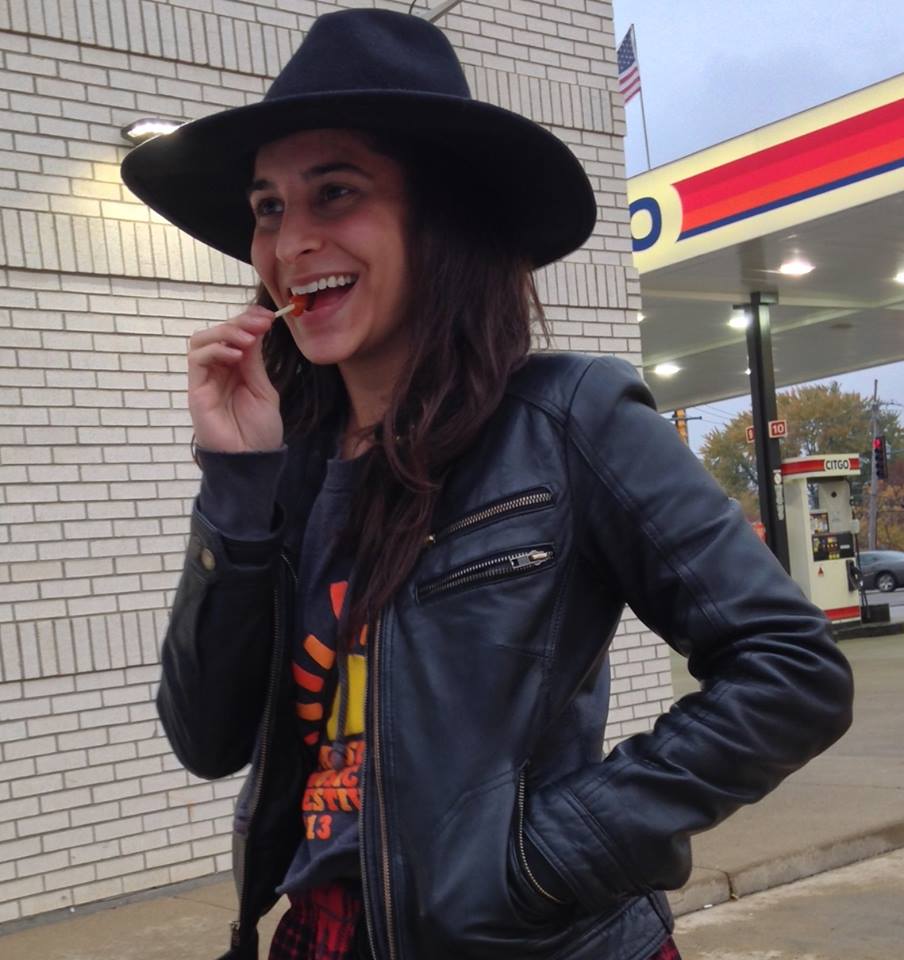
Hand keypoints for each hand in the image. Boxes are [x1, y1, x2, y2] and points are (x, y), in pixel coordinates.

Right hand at [187, 306, 282, 452]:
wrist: (251, 461)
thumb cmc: (259, 431)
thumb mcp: (263, 390)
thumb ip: (255, 363)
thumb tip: (255, 331)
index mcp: (236, 370)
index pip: (234, 335)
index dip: (247, 321)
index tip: (269, 316)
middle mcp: (217, 371)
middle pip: (217, 333)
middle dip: (239, 322)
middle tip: (261, 323)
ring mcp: (205, 380)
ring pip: (201, 340)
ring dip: (225, 332)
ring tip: (248, 339)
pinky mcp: (196, 391)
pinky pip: (197, 361)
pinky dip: (216, 351)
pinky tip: (236, 355)